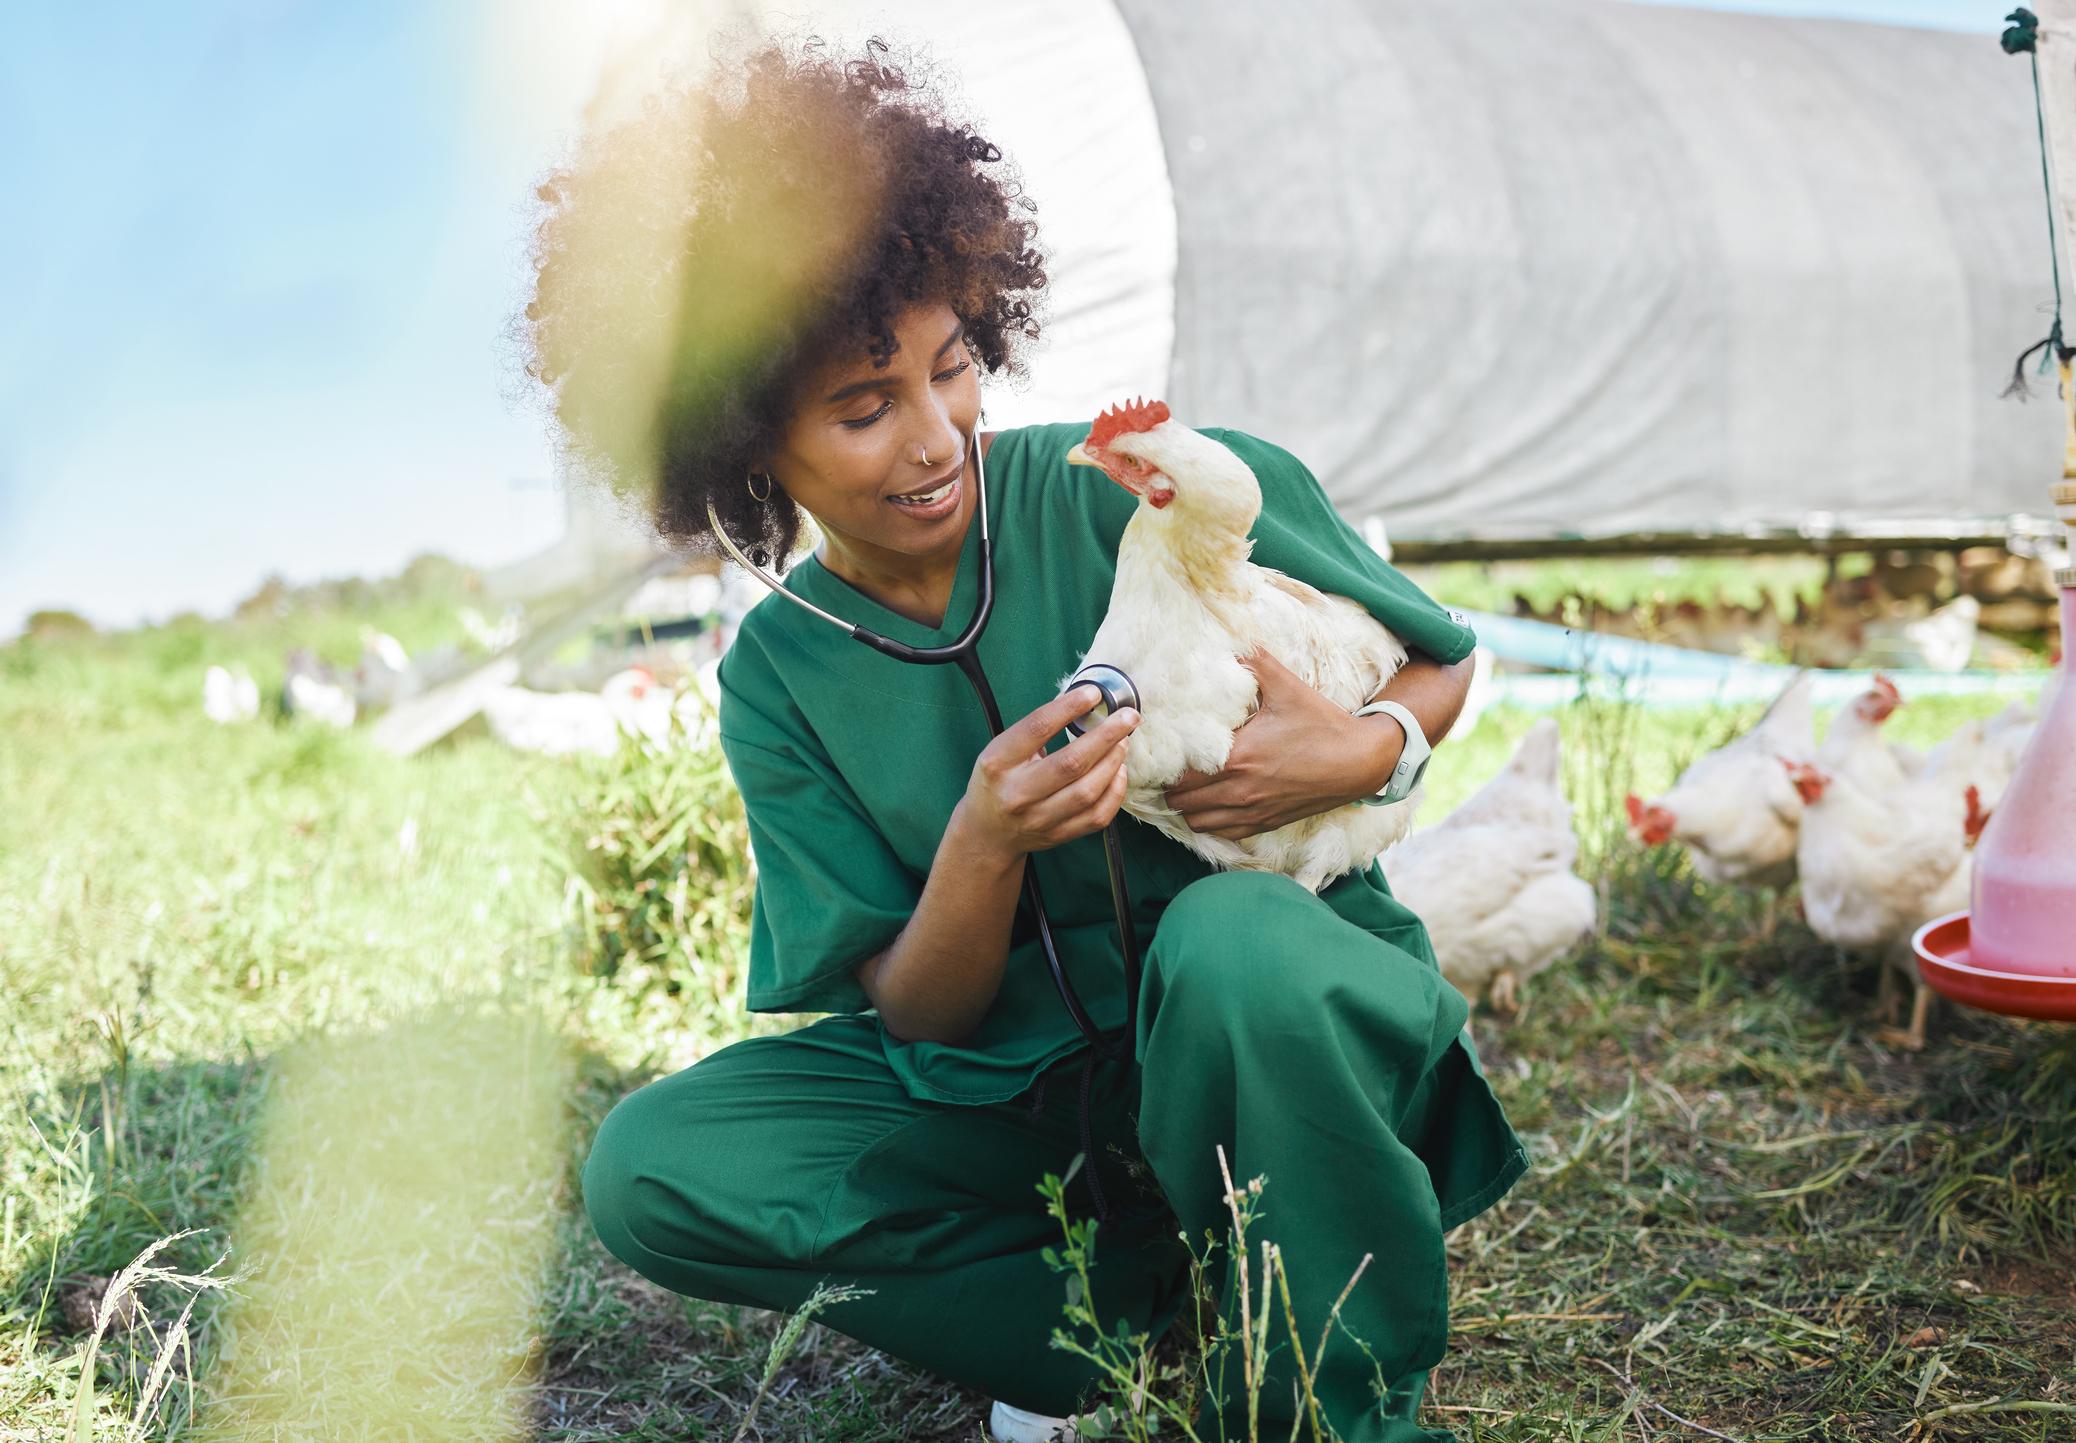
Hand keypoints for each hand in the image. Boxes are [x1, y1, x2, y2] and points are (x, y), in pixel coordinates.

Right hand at [960, 685, 1140, 858]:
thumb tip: (1084, 701)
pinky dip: (1115, 791)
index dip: (1069, 707)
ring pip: (1088, 791)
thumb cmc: (999, 781)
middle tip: (1128, 717)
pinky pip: (1098, 816)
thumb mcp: (1001, 750)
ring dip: (1113, 762)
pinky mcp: (1058, 835)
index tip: (1093, 694)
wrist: (988, 831)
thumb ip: (1037, 730)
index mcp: (998, 762)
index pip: (1037, 728)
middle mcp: (1017, 793)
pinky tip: (1117, 772)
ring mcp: (1038, 818)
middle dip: (1107, 735)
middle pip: (1071, 762)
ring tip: (1122, 742)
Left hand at [1163, 648, 1393, 840]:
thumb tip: (1235, 639)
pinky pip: (1223, 832)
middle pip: (1181, 801)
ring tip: (1190, 787)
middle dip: (1172, 786)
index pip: (1180, 773)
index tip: (1166, 751)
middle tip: (1173, 768)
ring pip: (1198, 822)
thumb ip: (1256, 661)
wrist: (1360, 761)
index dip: (1167, 764)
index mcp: (1238, 757)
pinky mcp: (1267, 823)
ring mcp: (1253, 810)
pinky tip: (1214, 804)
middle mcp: (1240, 790)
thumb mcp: (1287, 687)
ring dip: (1188, 807)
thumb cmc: (1323, 724)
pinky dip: (1211, 822)